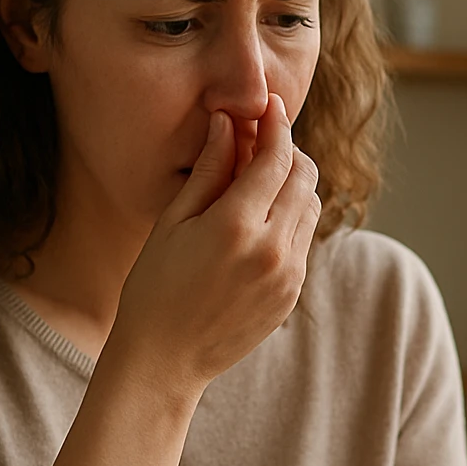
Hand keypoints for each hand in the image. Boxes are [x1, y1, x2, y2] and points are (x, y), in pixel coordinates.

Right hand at [109, 93, 321, 389]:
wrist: (165, 361)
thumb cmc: (155, 287)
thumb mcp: (173, 223)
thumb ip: (208, 171)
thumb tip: (229, 123)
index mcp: (237, 226)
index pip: (277, 158)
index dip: (276, 124)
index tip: (269, 105)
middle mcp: (273, 249)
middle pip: (305, 177)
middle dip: (288, 151)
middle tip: (263, 140)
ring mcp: (288, 275)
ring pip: (312, 206)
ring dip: (294, 185)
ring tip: (259, 182)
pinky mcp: (292, 294)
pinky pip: (304, 240)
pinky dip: (291, 218)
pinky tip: (260, 221)